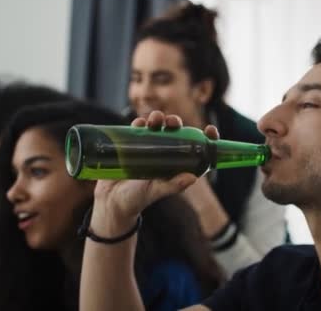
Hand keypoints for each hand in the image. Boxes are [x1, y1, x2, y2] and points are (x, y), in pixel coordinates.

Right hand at [92, 111, 197, 226]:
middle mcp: (164, 154)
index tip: (210, 130)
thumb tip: (193, 178)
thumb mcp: (156, 191)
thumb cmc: (137, 199)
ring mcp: (147, 147)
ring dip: (158, 118)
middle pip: (175, 132)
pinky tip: (139, 124)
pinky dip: (140, 123)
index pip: (195, 148)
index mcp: (176, 165)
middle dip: (175, 122)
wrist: (111, 201)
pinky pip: (138, 129)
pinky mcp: (130, 145)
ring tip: (154, 120)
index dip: (205, 138)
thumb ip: (172, 185)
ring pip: (157, 127)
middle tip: (172, 122)